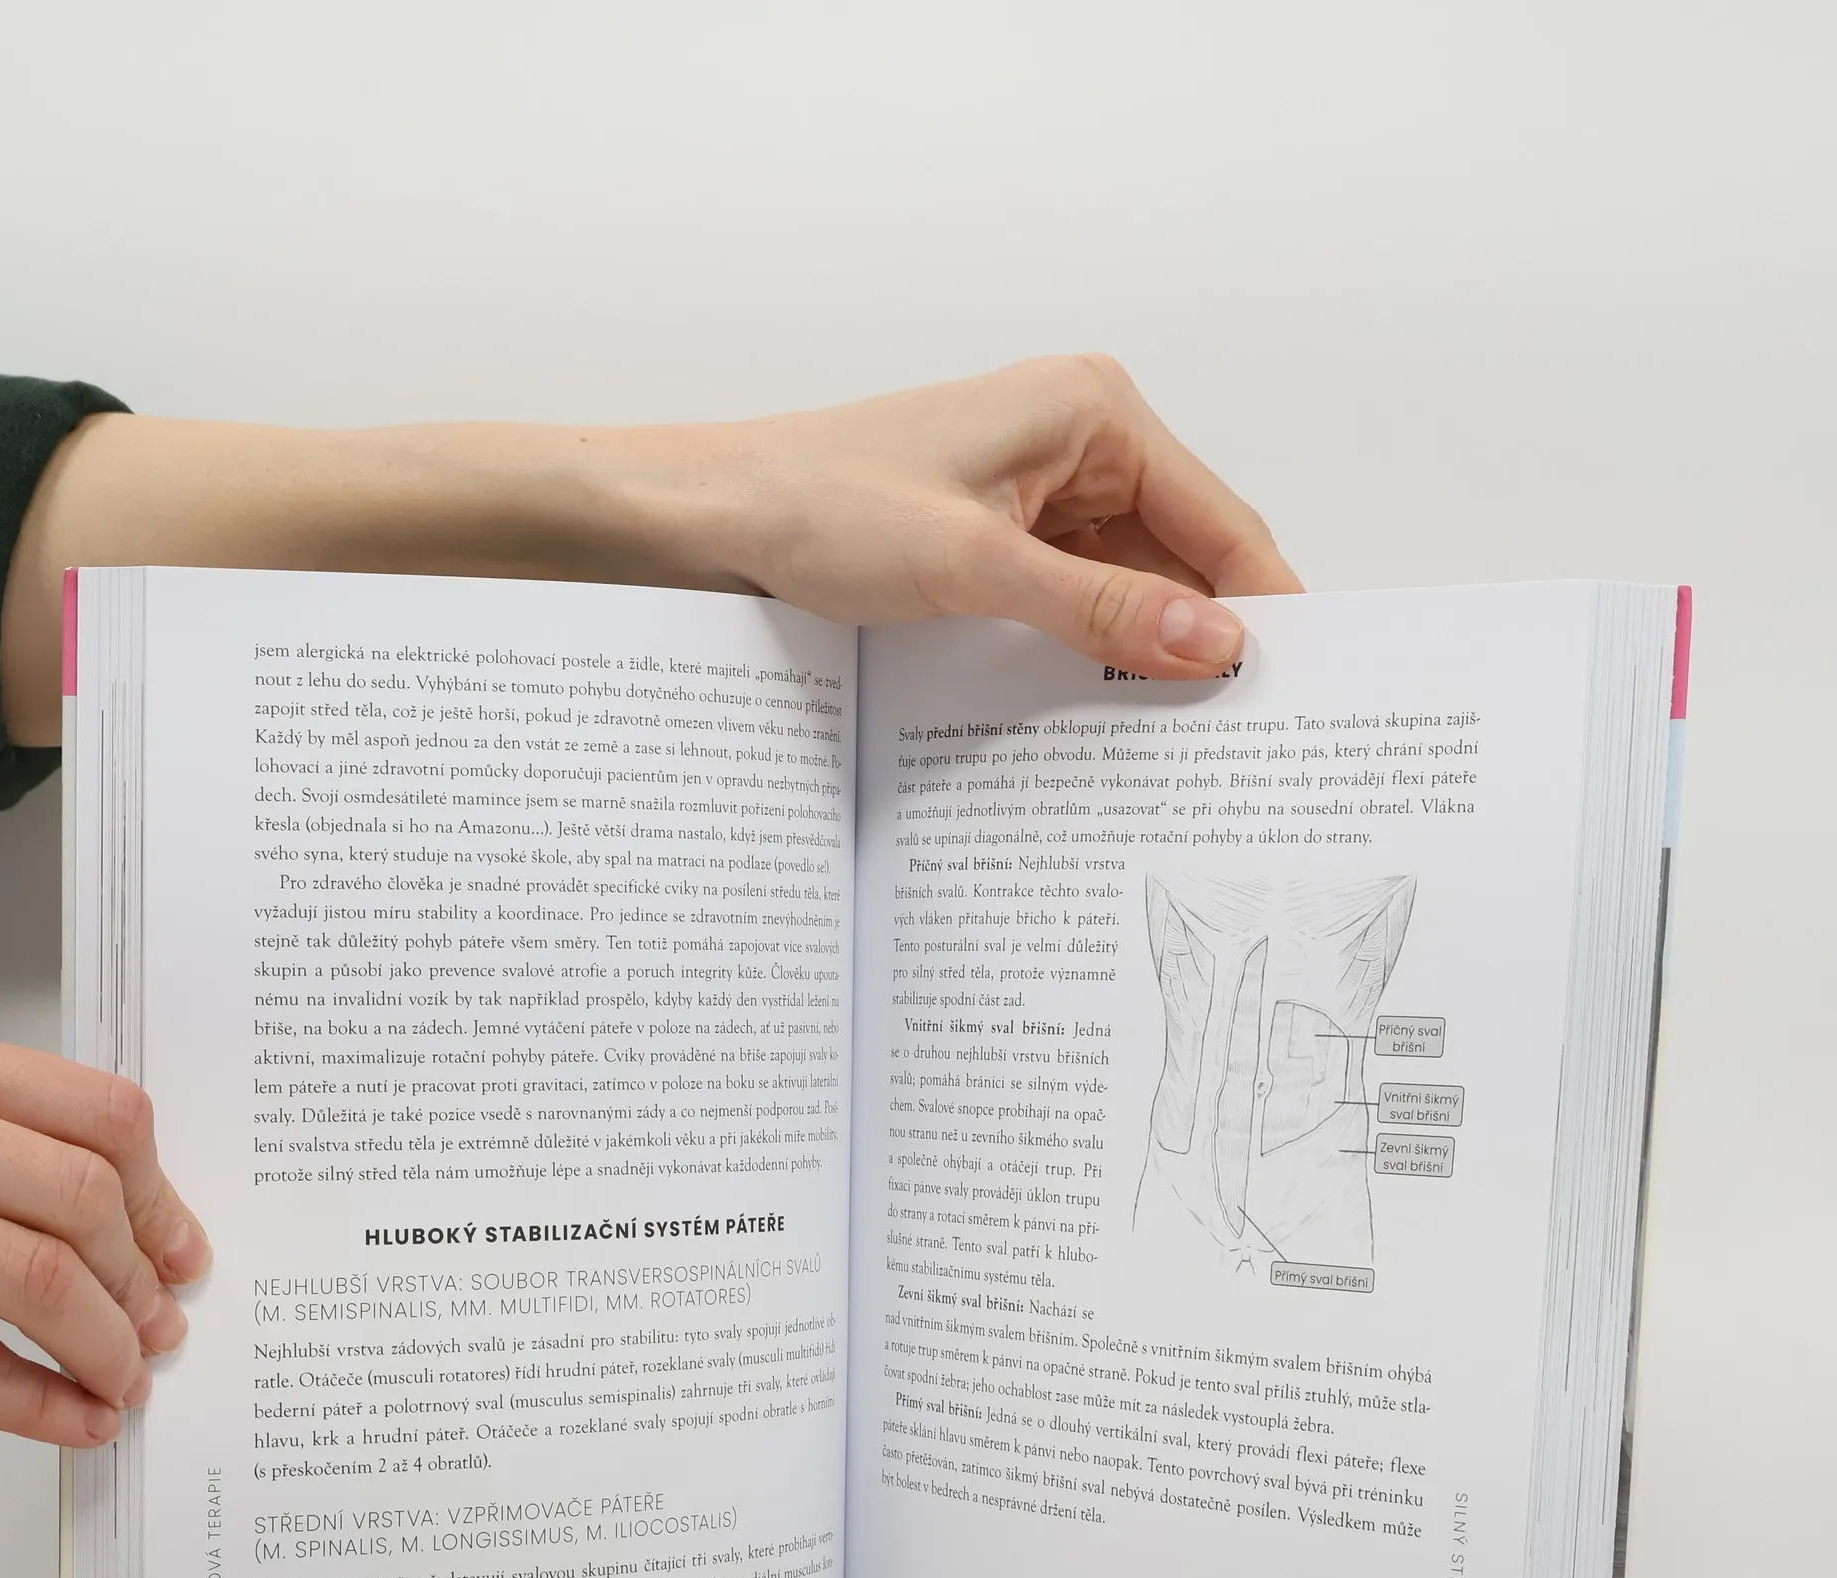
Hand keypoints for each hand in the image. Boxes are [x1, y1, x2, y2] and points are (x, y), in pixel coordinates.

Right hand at [0, 1017, 209, 1446]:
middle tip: (158, 1326)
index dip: (160, 1195)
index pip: (99, 1114)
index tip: (184, 1249)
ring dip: (99, 1340)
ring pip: (29, 1273)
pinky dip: (28, 1399)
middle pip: (78, 1198)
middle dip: (136, 1278)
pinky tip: (73, 1418)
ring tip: (124, 1376)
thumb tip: (122, 1215)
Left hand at [716, 354, 1301, 676]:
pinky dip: (1094, 642)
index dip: (1263, 604)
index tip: (1294, 688)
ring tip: (1178, 733)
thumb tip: (1217, 645)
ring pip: (1134, 581)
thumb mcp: (974, 566)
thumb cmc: (822, 506)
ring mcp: (1042, 488)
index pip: (1220, 520)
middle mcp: (1081, 440)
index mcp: (1093, 413)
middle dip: (1205, 634)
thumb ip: (1101, 608)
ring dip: (1146, 647)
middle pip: (1185, 553)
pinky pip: (1080, 593)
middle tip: (1238, 732)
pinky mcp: (1005, 533)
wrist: (714, 516)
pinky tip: (1105, 701)